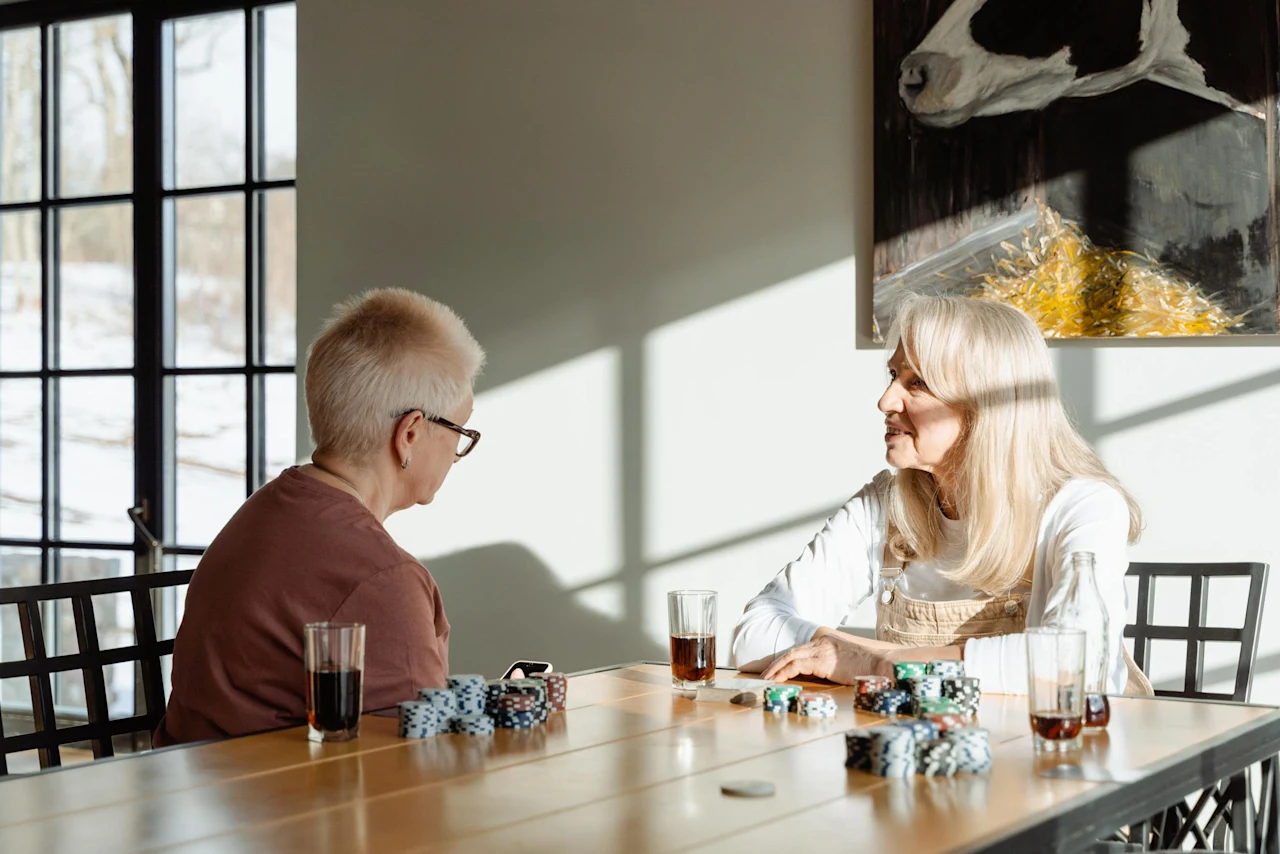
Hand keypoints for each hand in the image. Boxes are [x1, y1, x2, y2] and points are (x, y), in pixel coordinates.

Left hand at [760, 633, 895, 683]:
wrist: (880, 664)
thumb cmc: (867, 667)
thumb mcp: (846, 662)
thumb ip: (832, 664)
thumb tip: (824, 674)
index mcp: (826, 641)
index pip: (800, 649)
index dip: (786, 659)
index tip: (776, 669)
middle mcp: (821, 642)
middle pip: (791, 651)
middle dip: (776, 664)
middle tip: (765, 675)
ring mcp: (821, 651)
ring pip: (790, 657)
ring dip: (775, 669)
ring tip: (766, 680)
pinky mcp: (822, 661)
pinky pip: (796, 666)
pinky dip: (783, 673)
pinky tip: (777, 681)